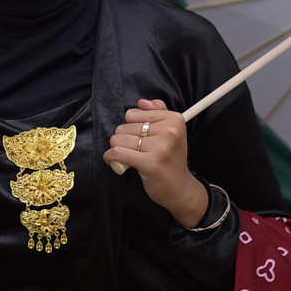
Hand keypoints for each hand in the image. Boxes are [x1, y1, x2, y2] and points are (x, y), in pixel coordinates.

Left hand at [103, 98, 208, 227]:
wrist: (180, 188)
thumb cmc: (171, 159)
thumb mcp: (171, 132)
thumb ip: (158, 112)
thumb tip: (141, 102)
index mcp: (174, 119)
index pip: (134, 113)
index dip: (130, 125)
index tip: (136, 136)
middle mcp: (169, 131)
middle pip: (124, 126)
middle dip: (123, 139)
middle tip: (132, 150)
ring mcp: (160, 147)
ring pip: (119, 139)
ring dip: (115, 149)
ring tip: (125, 156)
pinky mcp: (150, 163)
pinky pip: (118, 153)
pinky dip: (111, 158)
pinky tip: (115, 162)